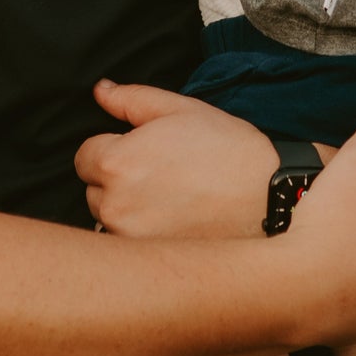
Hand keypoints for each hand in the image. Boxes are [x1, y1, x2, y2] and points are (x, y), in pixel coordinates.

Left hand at [76, 81, 275, 237]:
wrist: (271, 199)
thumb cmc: (228, 149)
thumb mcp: (182, 110)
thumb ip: (132, 99)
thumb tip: (100, 91)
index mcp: (117, 161)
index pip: (84, 157)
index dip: (114, 151)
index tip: (144, 155)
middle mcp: (114, 204)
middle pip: (93, 191)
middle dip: (118, 183)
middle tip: (162, 177)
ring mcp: (129, 239)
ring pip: (109, 222)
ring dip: (127, 213)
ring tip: (171, 203)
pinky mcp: (148, 264)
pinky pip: (128, 249)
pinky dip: (142, 239)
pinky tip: (174, 226)